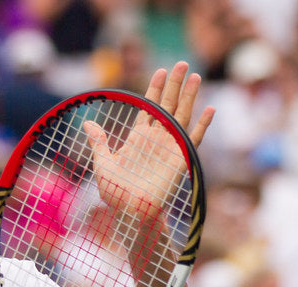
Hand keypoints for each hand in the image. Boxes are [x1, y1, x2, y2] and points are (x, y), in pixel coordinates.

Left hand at [83, 62, 214, 280]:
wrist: (131, 212)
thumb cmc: (116, 193)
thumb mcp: (103, 164)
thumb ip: (99, 143)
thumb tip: (88, 123)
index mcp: (138, 138)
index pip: (149, 108)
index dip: (155, 90)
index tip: (161, 71)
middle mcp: (156, 139)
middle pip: (168, 105)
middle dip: (175, 85)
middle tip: (182, 63)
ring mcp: (170, 147)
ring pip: (182, 116)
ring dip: (189, 97)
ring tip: (195, 76)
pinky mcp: (181, 158)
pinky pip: (194, 139)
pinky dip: (203, 125)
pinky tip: (210, 109)